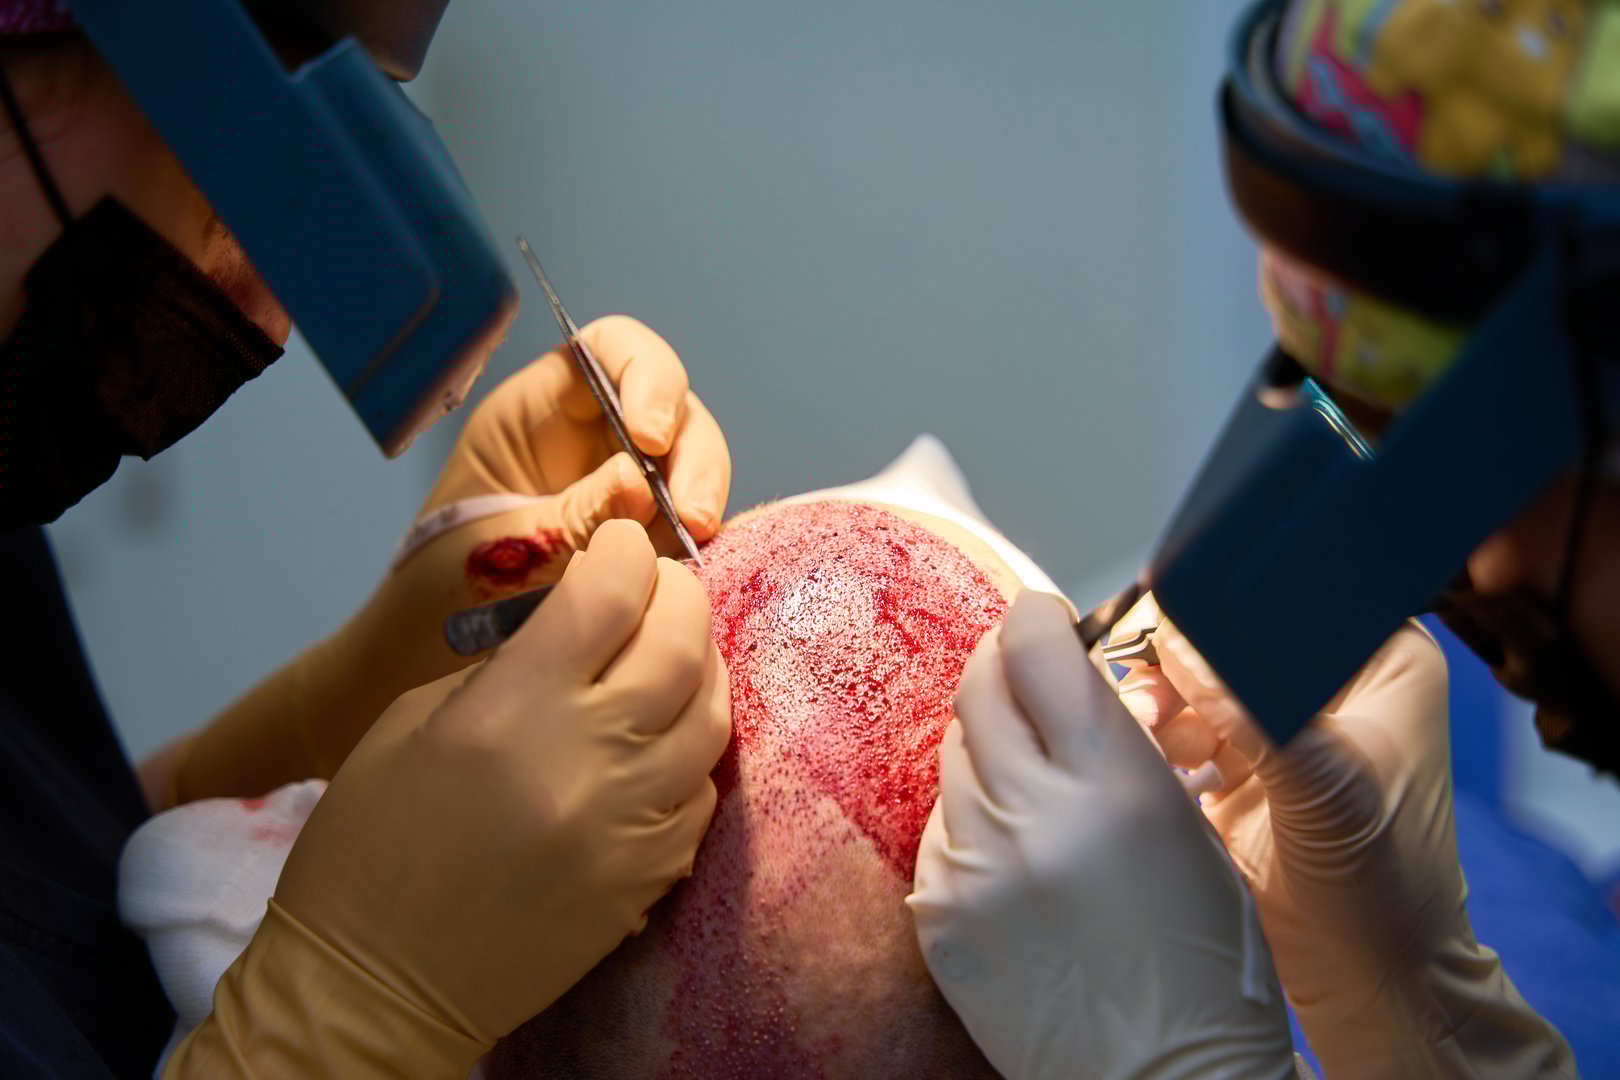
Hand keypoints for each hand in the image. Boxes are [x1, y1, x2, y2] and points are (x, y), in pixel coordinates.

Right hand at [273, 519, 730, 1043]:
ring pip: (713, 714)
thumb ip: (507, 666)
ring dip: (698, 668)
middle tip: (657, 589)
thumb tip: (577, 631)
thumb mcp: (412, 723)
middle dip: (678, 594)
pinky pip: (704, 792)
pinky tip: (662, 741)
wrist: (375, 988)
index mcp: (515, 708)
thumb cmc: (366, 848)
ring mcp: (632, 824)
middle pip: (683, 640)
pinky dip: (693, 750)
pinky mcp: (651, 878)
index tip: (618, 545)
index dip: (624, 551)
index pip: (611, 592)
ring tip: (668, 657)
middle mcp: (590, 758)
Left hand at [908, 591, 1294, 1079]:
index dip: (1035, 619)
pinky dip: (969, 820)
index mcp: (1115, 784)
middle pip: (982, 689)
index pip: (1038, 650)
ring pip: (955, 756)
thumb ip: (1118, 747)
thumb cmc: (1203, 966)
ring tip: (1032, 779)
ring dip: (988, 747)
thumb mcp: (1189, 830)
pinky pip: (938, 828)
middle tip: (1024, 675)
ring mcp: (976, 865)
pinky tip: (1013, 848)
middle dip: (1003, 669)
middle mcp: (1034, 814)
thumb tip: (1067, 680)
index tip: (1040, 618)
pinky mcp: (940, 912)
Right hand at [1116, 601, 1575, 1076]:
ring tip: (1143, 724)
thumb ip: (1254, 713)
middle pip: (1229, 628)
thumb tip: (1176, 646)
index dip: (1230, 596)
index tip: (1173, 611)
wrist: (1366, 977)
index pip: (1294, 594)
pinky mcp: (1231, 764)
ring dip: (1156, 694)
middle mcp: (1322, 680)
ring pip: (1193, 674)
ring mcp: (1274, 721)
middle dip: (1178, 651)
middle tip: (1146, 681)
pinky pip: (1174, 724)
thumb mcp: (1329, 789)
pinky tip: (1148, 753)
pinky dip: (1150, 733)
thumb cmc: (1387, 886)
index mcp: (1379, 660)